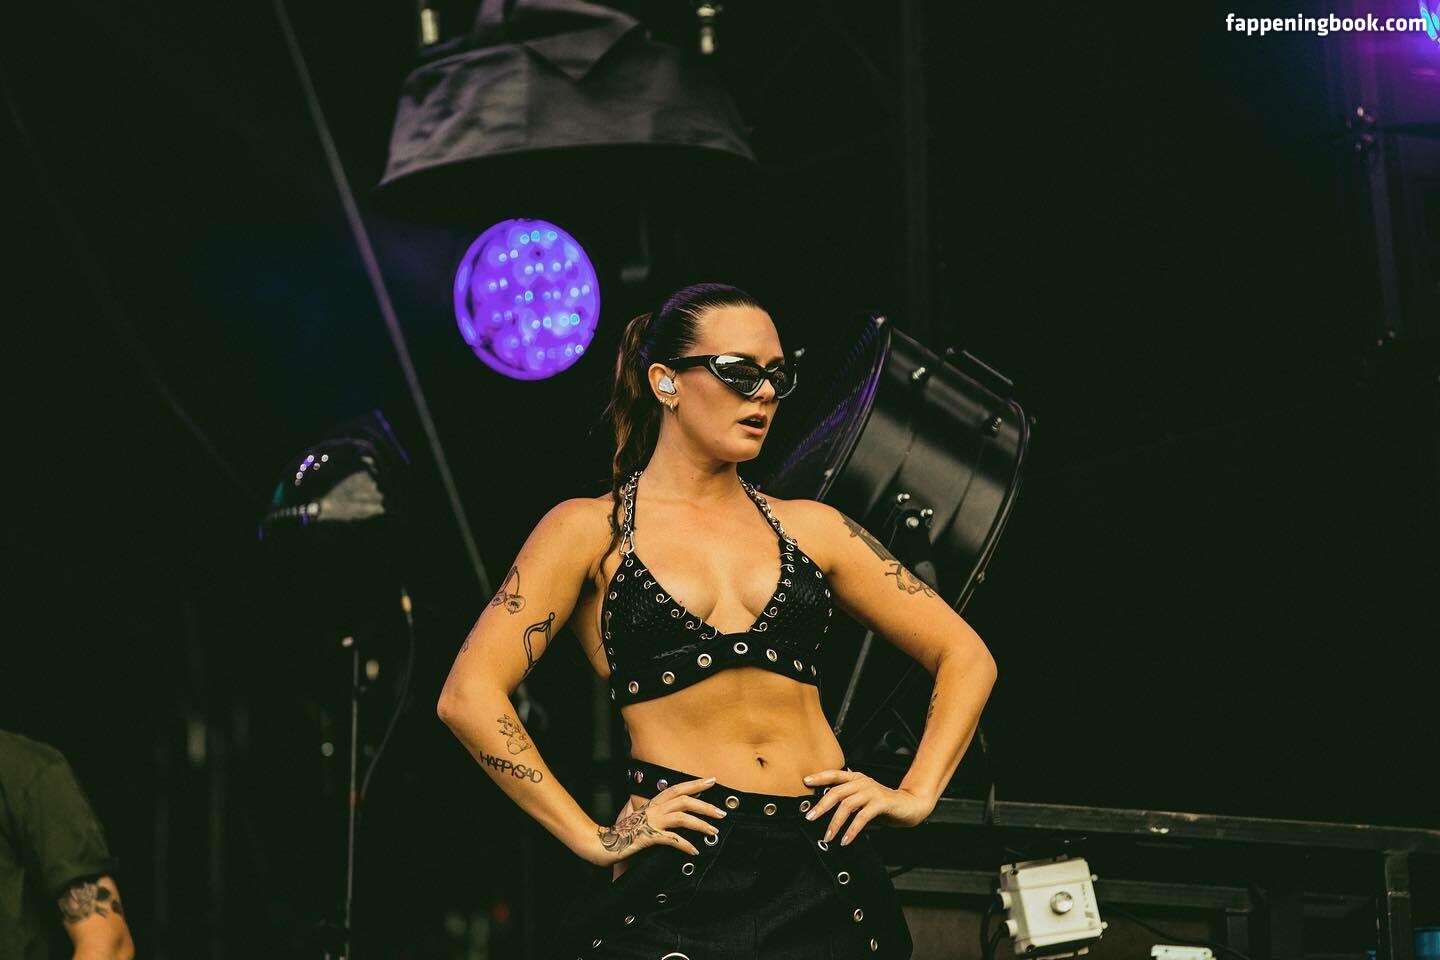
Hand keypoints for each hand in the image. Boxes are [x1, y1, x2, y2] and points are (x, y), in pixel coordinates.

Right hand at [592, 776, 726, 866]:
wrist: (603, 843)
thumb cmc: (623, 833)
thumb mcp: (642, 819)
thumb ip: (657, 814)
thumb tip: (676, 814)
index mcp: (653, 803)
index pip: (677, 788)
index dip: (695, 784)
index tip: (712, 781)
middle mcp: (653, 809)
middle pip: (684, 801)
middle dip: (705, 805)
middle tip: (722, 812)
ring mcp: (651, 822)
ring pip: (681, 818)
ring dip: (700, 824)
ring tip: (714, 831)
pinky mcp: (648, 837)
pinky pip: (671, 839)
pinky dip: (685, 844)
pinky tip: (694, 850)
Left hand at [802, 769, 932, 845]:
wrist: (909, 805)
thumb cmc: (883, 803)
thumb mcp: (862, 798)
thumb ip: (847, 798)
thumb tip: (824, 806)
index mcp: (856, 778)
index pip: (834, 774)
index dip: (819, 777)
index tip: (805, 782)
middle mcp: (863, 782)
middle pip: (837, 792)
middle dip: (821, 806)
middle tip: (810, 818)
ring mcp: (872, 792)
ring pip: (847, 805)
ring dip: (835, 823)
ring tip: (828, 836)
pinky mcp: (881, 803)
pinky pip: (862, 817)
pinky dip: (852, 830)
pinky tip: (845, 840)